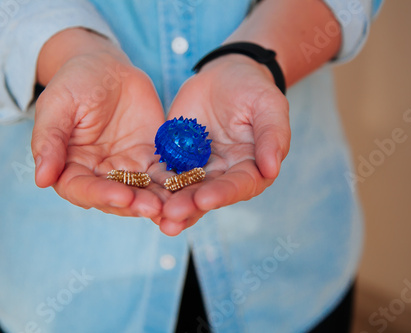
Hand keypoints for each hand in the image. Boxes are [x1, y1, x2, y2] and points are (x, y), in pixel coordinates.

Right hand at [31, 30, 169, 218]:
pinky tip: (192, 186)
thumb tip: (41, 179)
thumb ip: (49, 140)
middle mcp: (100, 174)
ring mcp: (127, 168)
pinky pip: (164, 174)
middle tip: (155, 208)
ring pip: (143, 191)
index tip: (122, 195)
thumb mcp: (57, 105)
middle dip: (136, 203)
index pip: (82, 189)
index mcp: (71, 166)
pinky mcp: (150, 159)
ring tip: (176, 206)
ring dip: (159, 200)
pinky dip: (177, 182)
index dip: (101, 194)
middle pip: (116, 196)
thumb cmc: (75, 82)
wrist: (107, 67)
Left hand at [159, 54, 290, 234]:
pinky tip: (138, 196)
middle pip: (209, 195)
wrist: (222, 76)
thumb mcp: (268, 105)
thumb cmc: (251, 89)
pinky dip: (153, 187)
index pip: (240, 185)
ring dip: (170, 205)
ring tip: (156, 217)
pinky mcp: (177, 161)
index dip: (224, 193)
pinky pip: (164, 176)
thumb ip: (272, 135)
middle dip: (190, 206)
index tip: (206, 198)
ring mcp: (199, 170)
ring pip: (184, 192)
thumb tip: (272, 169)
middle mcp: (225, 176)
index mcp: (251, 168)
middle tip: (171, 215)